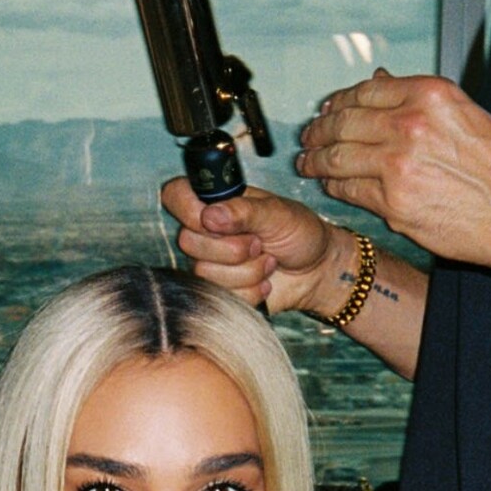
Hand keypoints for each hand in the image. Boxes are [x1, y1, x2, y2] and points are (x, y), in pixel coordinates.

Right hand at [160, 177, 344, 315]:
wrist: (316, 271)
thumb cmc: (299, 233)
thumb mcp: (277, 213)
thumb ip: (244, 212)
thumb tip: (211, 215)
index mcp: (216, 202)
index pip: (175, 195)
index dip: (188, 210)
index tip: (214, 220)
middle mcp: (207, 232)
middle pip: (187, 241)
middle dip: (232, 247)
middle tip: (259, 242)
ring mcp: (211, 263)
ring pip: (205, 272)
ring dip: (247, 271)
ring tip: (268, 261)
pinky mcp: (221, 291)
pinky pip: (221, 295)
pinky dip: (250, 291)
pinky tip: (264, 282)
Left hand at [298, 70, 490, 268]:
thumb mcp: (470, 116)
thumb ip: (422, 102)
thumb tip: (382, 82)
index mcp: (431, 95)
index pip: (366, 91)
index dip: (340, 100)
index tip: (329, 108)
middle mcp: (410, 124)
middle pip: (344, 121)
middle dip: (320, 129)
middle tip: (308, 137)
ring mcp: (398, 164)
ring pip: (338, 157)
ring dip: (316, 160)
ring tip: (307, 163)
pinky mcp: (392, 203)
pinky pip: (349, 190)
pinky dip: (334, 187)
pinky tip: (329, 185)